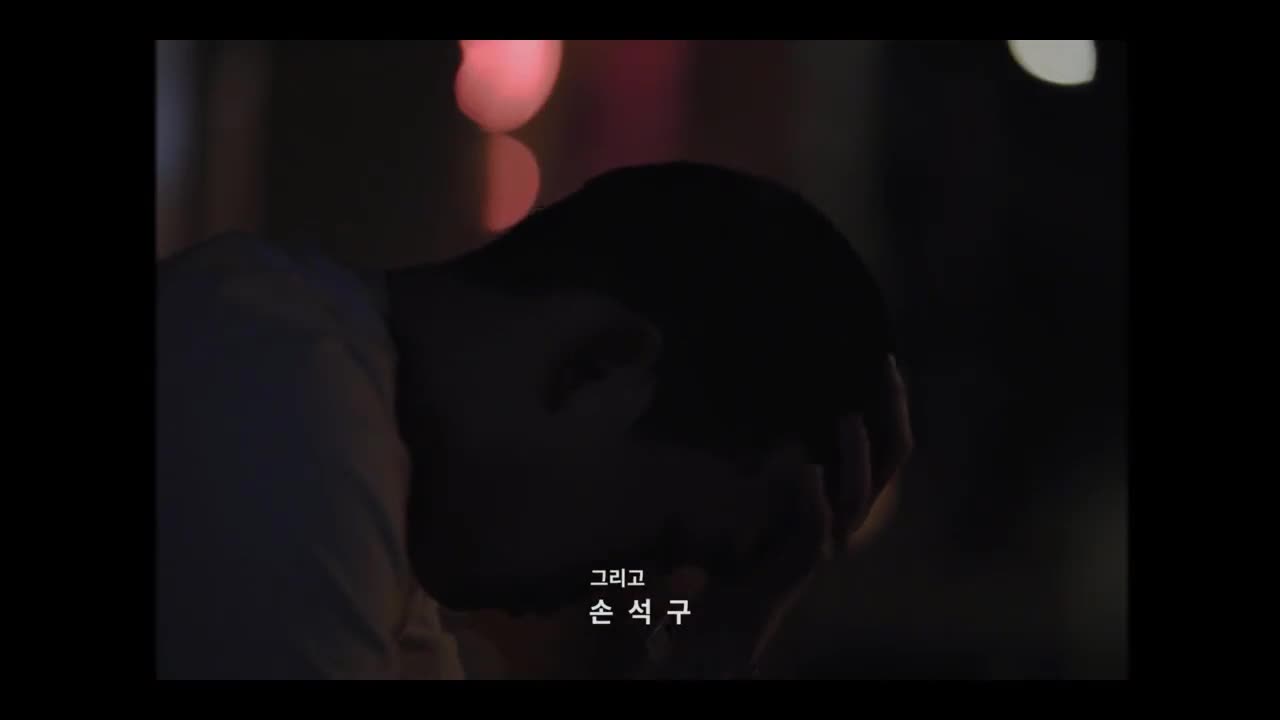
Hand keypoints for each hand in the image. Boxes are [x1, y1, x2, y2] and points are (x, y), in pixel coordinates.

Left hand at [638, 354, 912, 678]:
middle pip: (892, 460)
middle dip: (893, 414)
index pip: (888, 442)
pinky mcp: (804, 561)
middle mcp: (849, 514)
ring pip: (861, 494)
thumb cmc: (749, 543)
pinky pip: (818, 527)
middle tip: (887, 372)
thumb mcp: (763, 488)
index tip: (886, 361)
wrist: (733, 608)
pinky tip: (808, 471)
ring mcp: (831, 538)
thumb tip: (785, 413)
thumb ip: (778, 456)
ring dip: (858, 456)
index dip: (893, 404)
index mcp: (847, 493)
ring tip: (849, 419)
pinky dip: (814, 499)